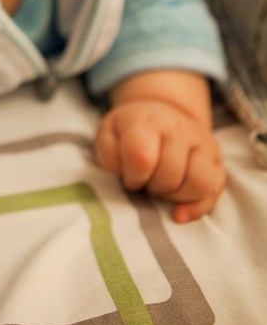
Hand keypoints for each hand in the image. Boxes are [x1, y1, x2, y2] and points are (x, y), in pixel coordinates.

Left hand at [95, 99, 224, 222]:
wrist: (161, 114)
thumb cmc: (131, 131)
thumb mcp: (109, 135)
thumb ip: (109, 155)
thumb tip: (130, 177)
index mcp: (147, 123)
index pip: (142, 158)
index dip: (134, 177)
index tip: (130, 177)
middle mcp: (179, 130)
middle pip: (171, 176)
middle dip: (154, 188)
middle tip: (147, 182)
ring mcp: (202, 144)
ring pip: (199, 184)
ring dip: (176, 197)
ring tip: (163, 189)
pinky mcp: (216, 161)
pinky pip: (214, 192)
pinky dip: (196, 208)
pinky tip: (178, 211)